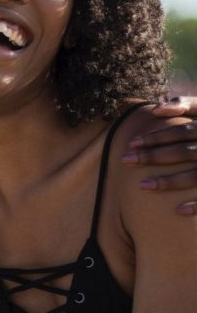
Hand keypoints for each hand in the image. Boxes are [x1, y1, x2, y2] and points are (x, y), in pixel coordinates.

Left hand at [123, 97, 196, 214]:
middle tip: (126, 161)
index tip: (132, 143)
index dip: (156, 137)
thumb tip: (157, 108)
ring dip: (170, 181)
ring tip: (143, 186)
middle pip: (184, 152)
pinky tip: (178, 211)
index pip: (181, 131)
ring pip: (196, 175)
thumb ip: (186, 104)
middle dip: (154, 157)